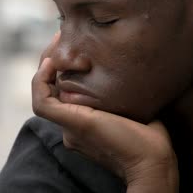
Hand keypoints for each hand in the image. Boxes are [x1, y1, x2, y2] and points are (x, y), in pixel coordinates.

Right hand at [32, 37, 178, 192]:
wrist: (152, 157)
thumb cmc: (149, 133)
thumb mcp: (128, 102)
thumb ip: (115, 90)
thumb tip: (117, 65)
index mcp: (82, 121)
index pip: (63, 89)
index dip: (62, 65)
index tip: (73, 42)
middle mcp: (71, 124)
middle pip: (51, 87)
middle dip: (52, 58)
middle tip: (61, 35)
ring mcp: (68, 125)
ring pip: (43, 92)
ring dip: (45, 65)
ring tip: (56, 42)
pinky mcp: (69, 123)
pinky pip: (41, 103)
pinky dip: (41, 81)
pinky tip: (52, 63)